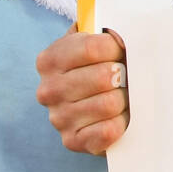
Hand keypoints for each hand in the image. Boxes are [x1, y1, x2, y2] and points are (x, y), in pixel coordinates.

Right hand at [35, 25, 128, 154]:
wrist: (96, 106)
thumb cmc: (100, 66)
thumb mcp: (96, 41)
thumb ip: (105, 30)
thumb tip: (121, 33)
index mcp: (50, 59)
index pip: (93, 47)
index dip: (117, 48)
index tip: (123, 50)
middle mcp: (48, 90)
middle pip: (105, 76)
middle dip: (123, 76)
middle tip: (124, 77)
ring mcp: (58, 118)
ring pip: (110, 103)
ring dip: (124, 100)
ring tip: (121, 96)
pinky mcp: (72, 141)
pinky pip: (108, 131)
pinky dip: (121, 123)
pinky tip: (118, 117)